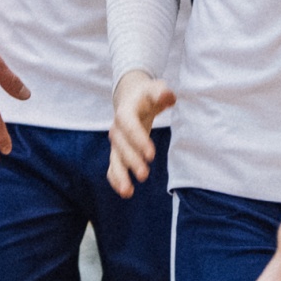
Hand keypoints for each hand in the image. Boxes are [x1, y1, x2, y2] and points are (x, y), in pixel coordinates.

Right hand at [107, 69, 174, 196]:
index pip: (130, 126)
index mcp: (126, 111)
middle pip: (121, 146)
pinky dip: (116, 179)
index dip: (138, 140)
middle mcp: (117, 128)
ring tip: (128, 192)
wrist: (132, 97)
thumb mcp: (155, 88)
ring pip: (115, 159)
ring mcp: (116, 142)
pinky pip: (113, 166)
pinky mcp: (118, 152)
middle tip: (144, 175)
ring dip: (120, 176)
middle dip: (131, 161)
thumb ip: (161, 92)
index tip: (151, 155)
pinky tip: (126, 192)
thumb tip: (168, 95)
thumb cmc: (148, 94)